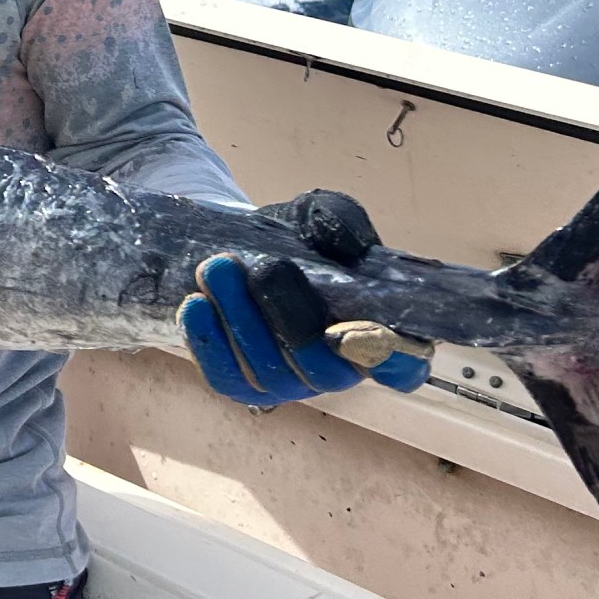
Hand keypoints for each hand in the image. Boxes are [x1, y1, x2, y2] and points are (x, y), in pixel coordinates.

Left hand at [181, 189, 431, 407]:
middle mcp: (336, 368)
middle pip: (324, 371)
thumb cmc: (295, 238)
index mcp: (373, 334)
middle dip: (290, 320)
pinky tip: (196, 304)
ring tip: (217, 268)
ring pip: (270, 373)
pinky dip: (210, 343)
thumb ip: (339, 223)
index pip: (402, 367)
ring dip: (241, 320)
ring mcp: (288, 381)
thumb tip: (345, 245)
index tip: (356, 330)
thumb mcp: (318, 216)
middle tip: (264, 268)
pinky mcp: (241, 382)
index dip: (389, 360)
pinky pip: (227, 378)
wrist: (239, 242)